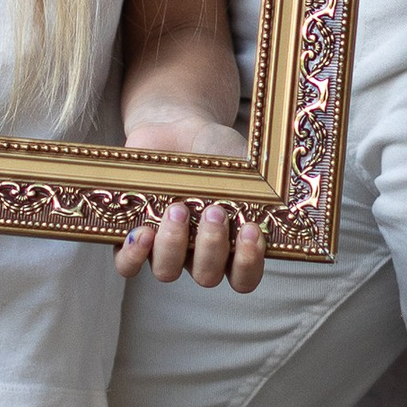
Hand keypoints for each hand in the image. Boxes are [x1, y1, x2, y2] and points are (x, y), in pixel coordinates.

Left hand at [115, 115, 264, 291]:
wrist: (176, 128)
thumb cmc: (217, 151)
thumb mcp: (244, 163)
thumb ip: (261, 184)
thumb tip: (280, 198)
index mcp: (231, 245)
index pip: (244, 279)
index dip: (248, 265)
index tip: (251, 230)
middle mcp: (198, 254)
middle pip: (206, 276)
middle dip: (211, 246)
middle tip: (214, 210)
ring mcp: (165, 247)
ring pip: (166, 272)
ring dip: (173, 245)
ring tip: (178, 208)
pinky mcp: (133, 236)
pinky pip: (126, 266)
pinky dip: (133, 256)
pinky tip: (142, 232)